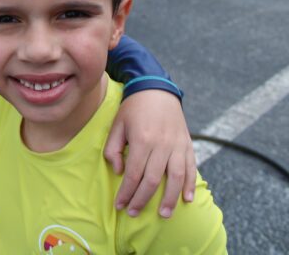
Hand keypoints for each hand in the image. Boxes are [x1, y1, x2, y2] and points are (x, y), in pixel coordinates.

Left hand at [104, 89, 194, 217]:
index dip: (126, 193)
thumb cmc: (133, 109)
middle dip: (142, 200)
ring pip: (176, 178)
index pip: (133, 174)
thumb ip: (113, 149)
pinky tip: (187, 199)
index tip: (119, 205)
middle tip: (133, 213)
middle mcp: (161, 145)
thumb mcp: (117, 125)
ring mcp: (177, 146)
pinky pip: (192, 168)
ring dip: (170, 199)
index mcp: (142, 140)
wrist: (156, 90)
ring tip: (163, 214)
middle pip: (153, 180)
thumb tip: (120, 172)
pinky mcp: (187, 145)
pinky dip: (191, 185)